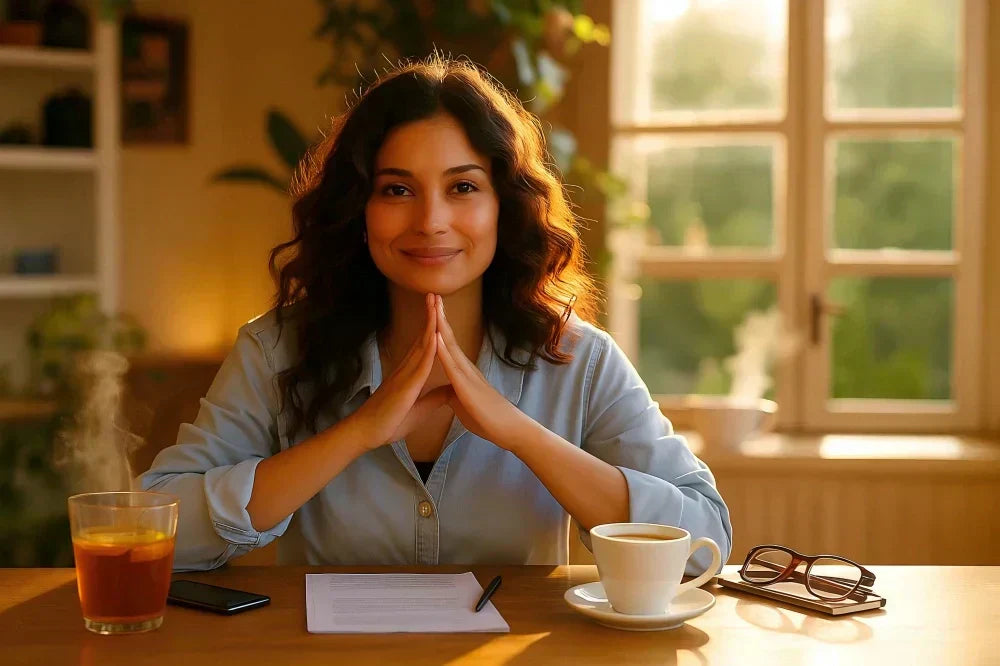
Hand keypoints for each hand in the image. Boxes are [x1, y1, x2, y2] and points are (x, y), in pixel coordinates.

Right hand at [349, 293, 450, 448]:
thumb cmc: (390, 422)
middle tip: (435, 293)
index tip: (438, 308)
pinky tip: (434, 335)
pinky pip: (419, 365)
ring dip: (430, 323)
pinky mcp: (405, 386)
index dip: (432, 325)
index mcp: (411, 373)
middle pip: (422, 337)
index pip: (424, 344)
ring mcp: (405, 375)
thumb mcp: (420, 408)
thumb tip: (449, 390)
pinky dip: (428, 348)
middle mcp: (407, 368)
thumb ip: (433, 397)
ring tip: (435, 303)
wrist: (367, 434)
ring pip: (421, 345)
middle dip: (430, 315)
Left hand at [434, 295, 526, 447]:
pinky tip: (435, 335)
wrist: (508, 430)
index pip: (448, 343)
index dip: (438, 325)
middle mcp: (466, 367)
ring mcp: (467, 374)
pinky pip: (452, 364)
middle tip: (431, 293)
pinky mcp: (467, 386)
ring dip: (440, 324)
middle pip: (449, 336)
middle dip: (439, 315)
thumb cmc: (487, 418)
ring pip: (450, 345)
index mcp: (463, 371)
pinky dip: (442, 348)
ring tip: (432, 305)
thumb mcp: (464, 403)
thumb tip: (448, 389)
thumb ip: (455, 392)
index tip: (431, 307)